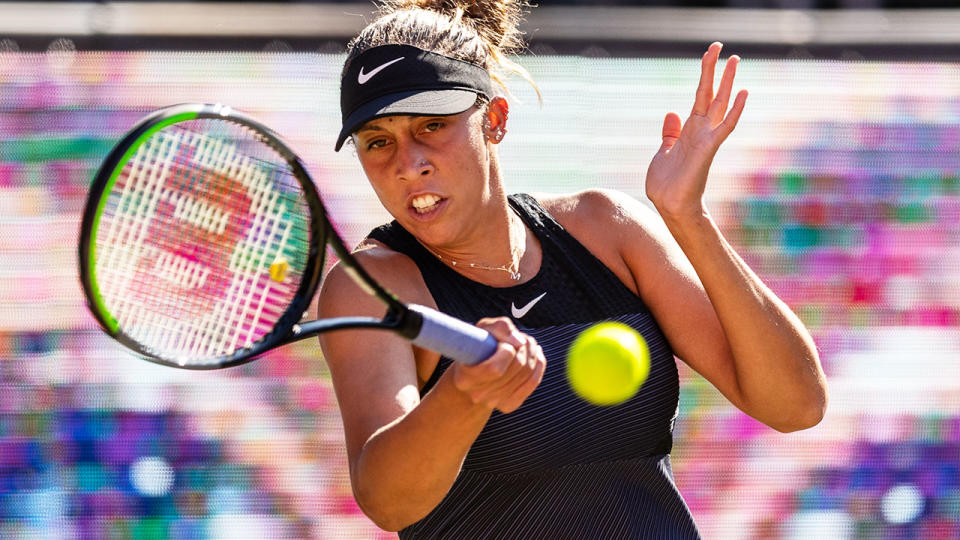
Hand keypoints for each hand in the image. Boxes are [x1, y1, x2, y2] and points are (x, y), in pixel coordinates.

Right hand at [451, 317, 545, 413]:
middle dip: (523, 346)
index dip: (506, 351)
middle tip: (519, 339)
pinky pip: (533, 381)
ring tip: (525, 344)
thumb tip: (519, 341)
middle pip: (517, 366)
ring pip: (527, 372)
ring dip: (531, 352)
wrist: (474, 374)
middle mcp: (478, 394)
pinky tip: (535, 354)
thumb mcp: (482, 329)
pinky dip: (538, 364)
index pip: (495, 369)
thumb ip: (500, 327)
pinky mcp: (509, 405)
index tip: (504, 344)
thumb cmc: (477, 348)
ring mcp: (494, 402)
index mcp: (465, 378)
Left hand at [645, 42, 747, 221]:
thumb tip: (672, 114)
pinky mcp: (708, 148)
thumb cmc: (667, 182)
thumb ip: (670, 133)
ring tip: (735, 60)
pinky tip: (744, 93)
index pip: (700, 95)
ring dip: (728, 82)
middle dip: (715, 70)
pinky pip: (725, 126)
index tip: (710, 53)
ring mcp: (706, 138)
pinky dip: (735, 110)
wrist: (669, 204)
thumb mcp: (664, 151)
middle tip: (721, 46)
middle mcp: (700, 130)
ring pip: (720, 104)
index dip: (704, 74)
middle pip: (711, 93)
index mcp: (689, 129)